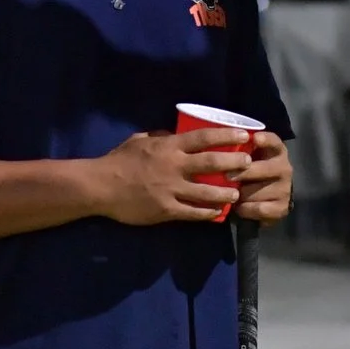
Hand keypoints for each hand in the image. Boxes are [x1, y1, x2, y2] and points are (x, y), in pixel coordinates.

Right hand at [90, 129, 249, 225]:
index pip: (204, 138)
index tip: (244, 136)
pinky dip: (207, 213)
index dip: (226, 137)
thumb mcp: (140, 140)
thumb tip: (173, 134)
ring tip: (237, 194)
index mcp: (169, 147)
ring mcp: (172, 190)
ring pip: (207, 192)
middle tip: (248, 164)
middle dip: (234, 164)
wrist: (101, 186)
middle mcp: (175, 167)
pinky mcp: (167, 210)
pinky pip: (192, 213)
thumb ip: (160, 137)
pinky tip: (217, 214)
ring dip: (226, 193)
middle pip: (212, 164)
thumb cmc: (119, 160)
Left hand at [234, 130, 293, 222]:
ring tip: (231, 194)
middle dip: (244, 173)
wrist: (271, 196)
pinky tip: (239, 207)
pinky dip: (246, 209)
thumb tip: (220, 147)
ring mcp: (285, 189)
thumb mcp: (250, 156)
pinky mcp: (282, 207)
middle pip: (264, 169)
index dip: (265, 139)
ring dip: (241, 194)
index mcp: (277, 151)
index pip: (274, 142)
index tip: (254, 138)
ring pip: (257, 192)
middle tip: (227, 175)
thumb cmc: (253, 169)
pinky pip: (259, 209)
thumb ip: (241, 150)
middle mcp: (284, 168)